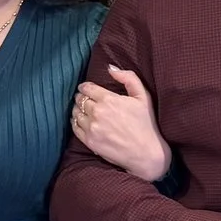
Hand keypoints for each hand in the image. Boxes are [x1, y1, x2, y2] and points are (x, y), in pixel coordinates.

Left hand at [71, 67, 171, 182]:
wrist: (146, 153)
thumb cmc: (146, 124)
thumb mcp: (143, 96)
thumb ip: (128, 77)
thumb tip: (110, 68)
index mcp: (109, 99)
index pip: (87, 88)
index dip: (85, 87)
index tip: (86, 88)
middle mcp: (97, 113)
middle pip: (80, 100)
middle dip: (81, 97)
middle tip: (85, 99)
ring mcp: (92, 128)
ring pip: (75, 113)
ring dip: (77, 110)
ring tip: (83, 110)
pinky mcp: (89, 141)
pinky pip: (75, 128)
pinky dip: (75, 123)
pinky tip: (82, 122)